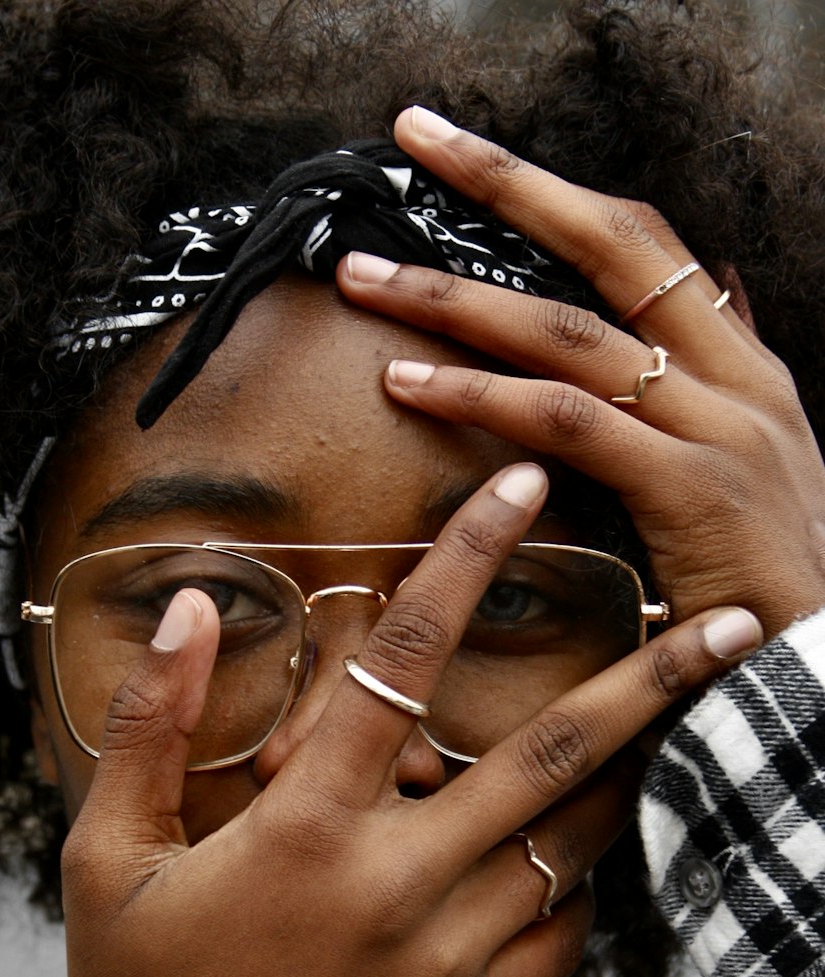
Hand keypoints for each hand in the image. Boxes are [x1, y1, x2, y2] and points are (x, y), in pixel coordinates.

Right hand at [63, 470, 760, 976]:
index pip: (395, 663)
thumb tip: (195, 607)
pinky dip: (590, 883)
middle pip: (548, 751)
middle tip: (733, 615)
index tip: (519, 488)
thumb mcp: (107, 859)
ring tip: (702, 712)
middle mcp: (395, 882)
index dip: (462, 561)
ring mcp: (446, 956)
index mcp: (302, 829)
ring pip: (576, 843)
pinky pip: (561, 936)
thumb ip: (151, 726)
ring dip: (643, 767)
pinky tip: (608, 844)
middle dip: (652, 673)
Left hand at [335, 107, 824, 639]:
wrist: (817, 670)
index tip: (468, 155)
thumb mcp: (753, 470)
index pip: (644, 246)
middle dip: (507, 183)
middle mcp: (736, 380)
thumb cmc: (765, 585)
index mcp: (744, 370)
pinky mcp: (689, 488)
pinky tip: (410, 382)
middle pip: (610, 247)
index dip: (554, 192)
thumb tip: (710, 301)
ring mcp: (717, 428)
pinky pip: (569, 423)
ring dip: (457, 300)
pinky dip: (483, 396)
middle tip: (417, 137)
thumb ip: (717, 389)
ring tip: (366, 282)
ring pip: (569, 333)